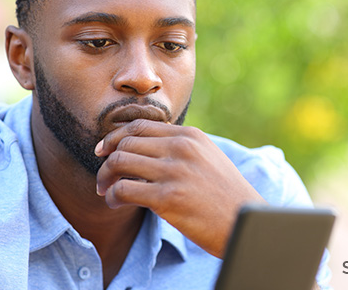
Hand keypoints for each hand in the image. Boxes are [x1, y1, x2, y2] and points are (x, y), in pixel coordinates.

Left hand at [95, 119, 265, 257]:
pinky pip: (123, 189)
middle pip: (126, 142)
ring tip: (107, 191)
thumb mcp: (207, 157)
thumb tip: (143, 147)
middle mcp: (181, 147)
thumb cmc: (225, 194)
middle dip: (107, 159)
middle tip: (104, 177)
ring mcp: (174, 171)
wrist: (244, 221)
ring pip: (119, 162)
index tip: (103, 150)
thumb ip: (180, 147)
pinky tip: (114, 203)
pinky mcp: (168, 198)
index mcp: (190, 135)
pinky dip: (112, 196)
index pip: (140, 125)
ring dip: (105, 177)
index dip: (115, 137)